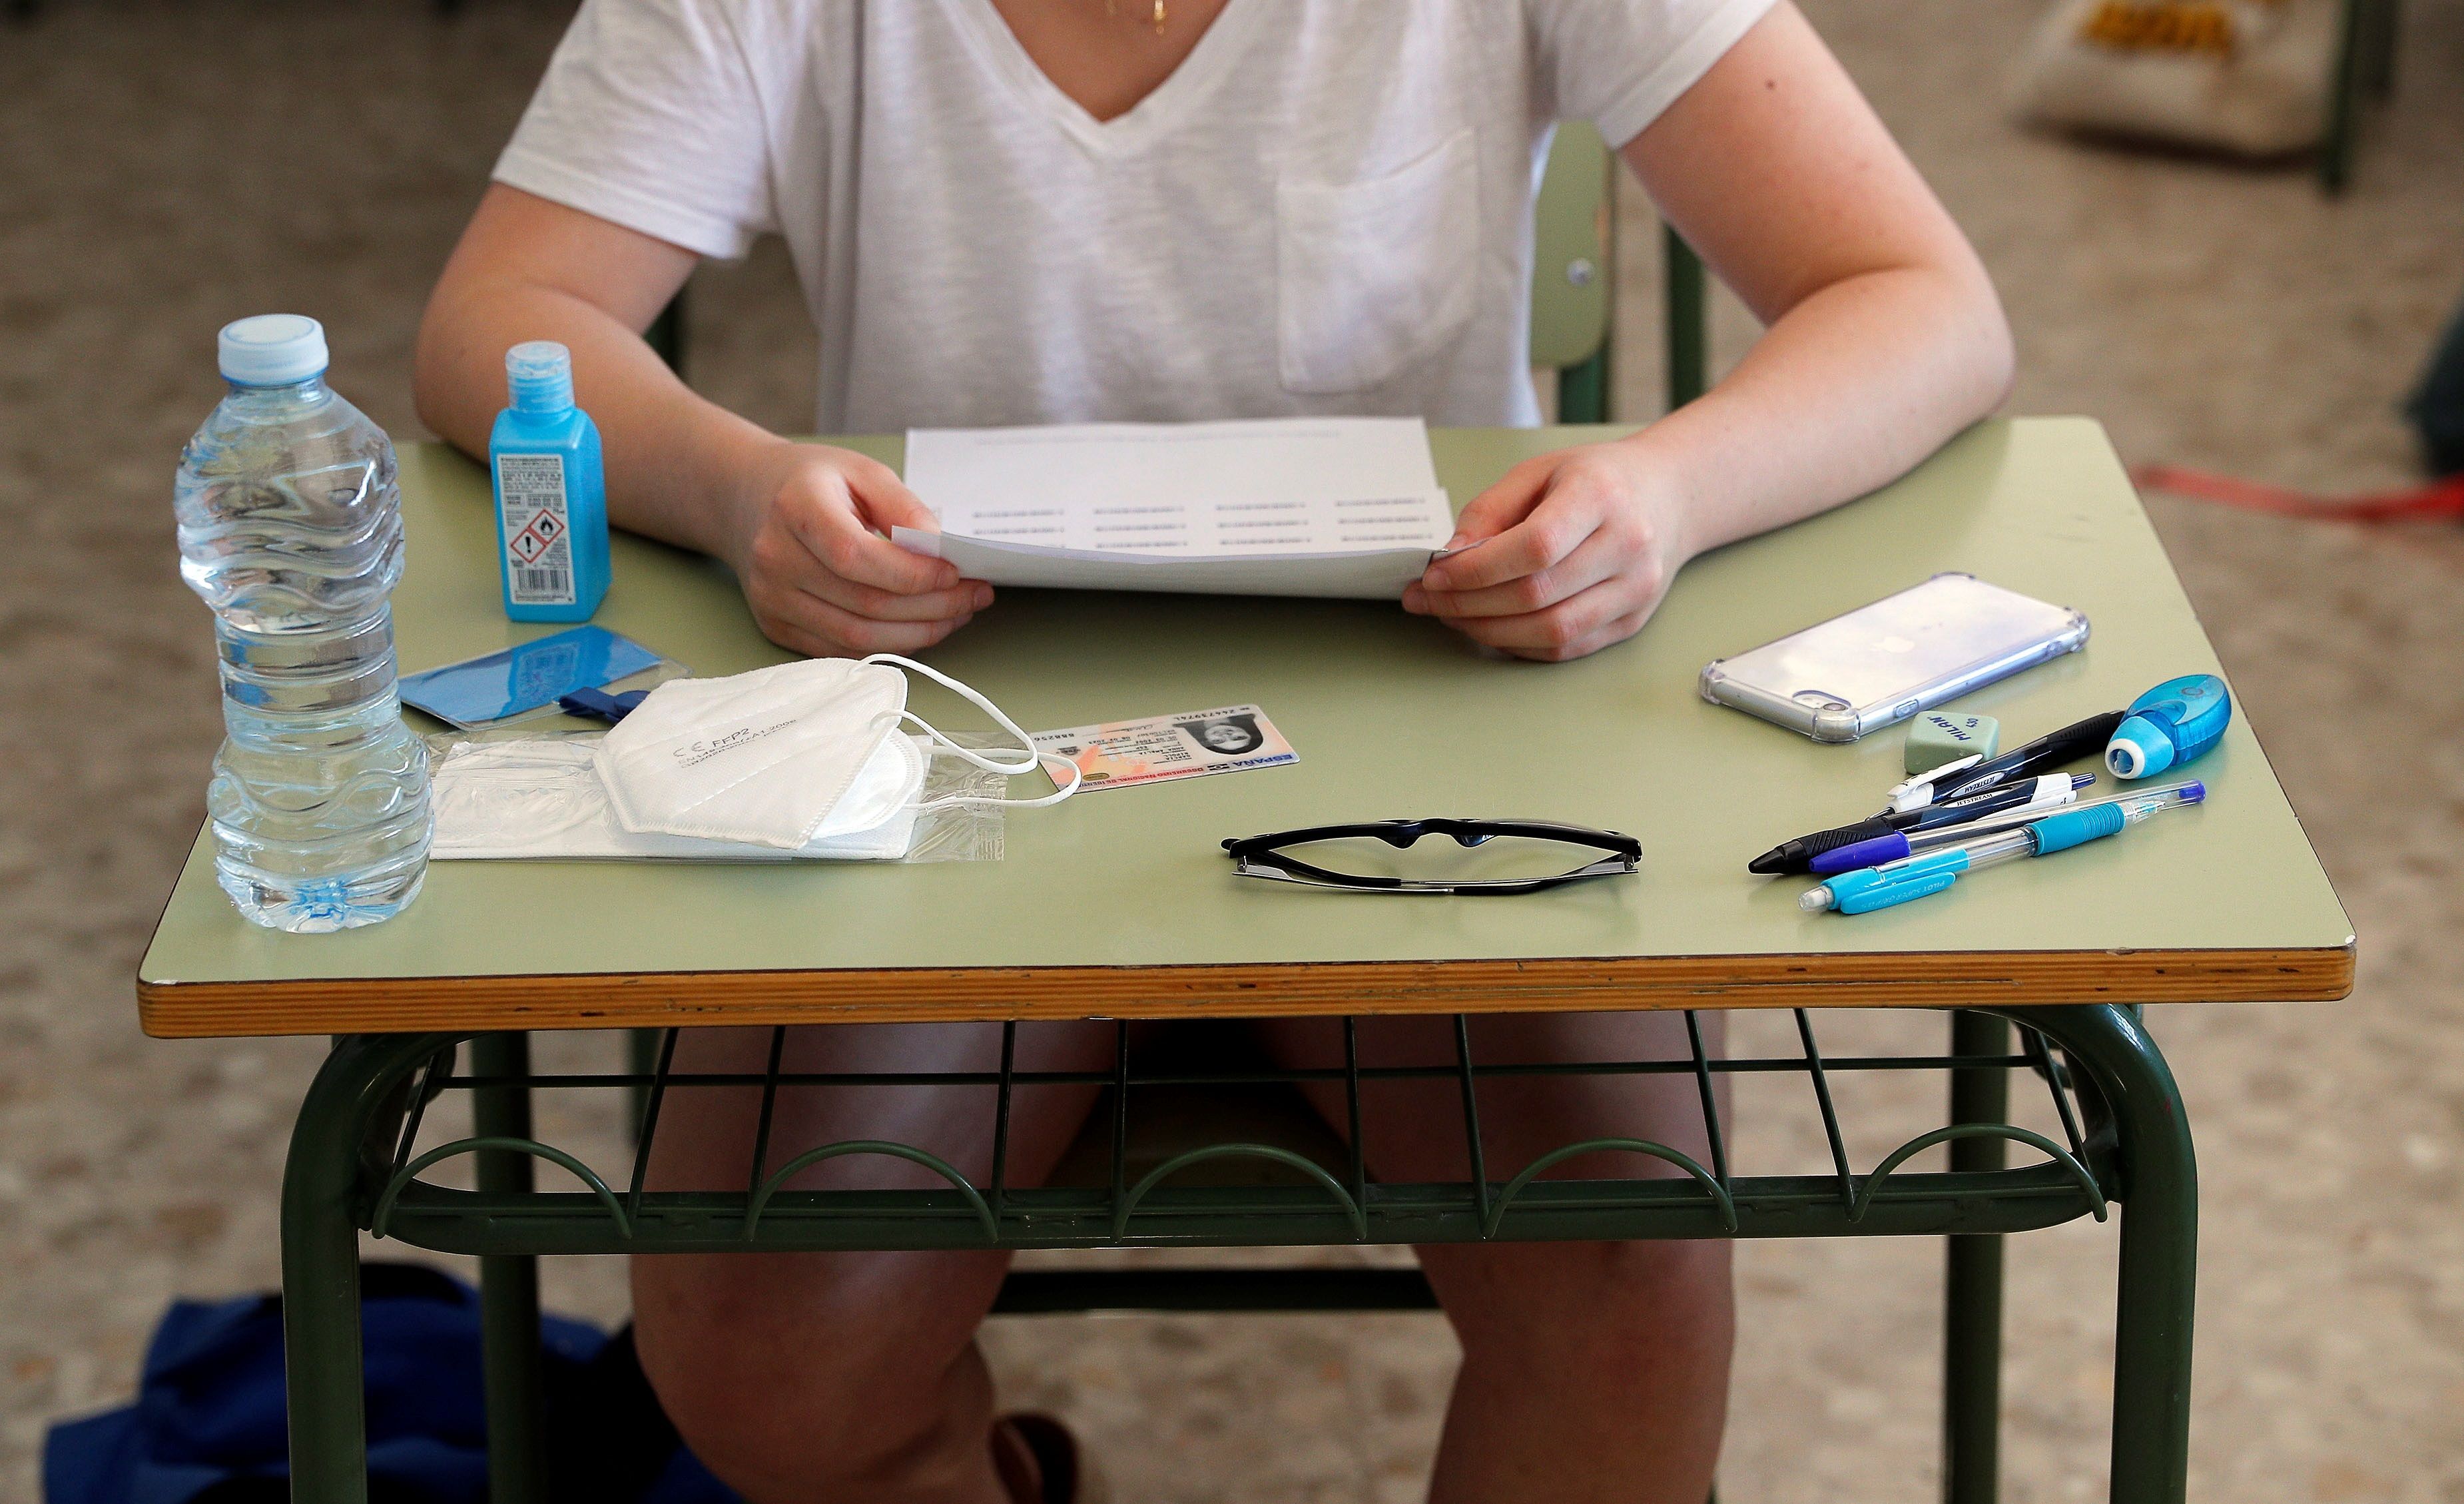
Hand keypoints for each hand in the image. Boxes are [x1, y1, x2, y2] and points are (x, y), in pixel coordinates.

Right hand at [724, 442, 991, 656]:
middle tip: (974, 596)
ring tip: (957, 614)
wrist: (747, 498)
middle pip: (865, 603)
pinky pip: (842, 650)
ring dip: (919, 633)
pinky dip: (889, 645)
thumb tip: (940, 550)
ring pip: (857, 638)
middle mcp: (775, 558)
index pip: (856, 557)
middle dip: (933, 607)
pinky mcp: (777, 625)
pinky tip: (921, 627)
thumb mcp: (862, 471)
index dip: (913, 573)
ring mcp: (773, 598)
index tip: (957, 573)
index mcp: (795, 509)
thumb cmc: (811, 482)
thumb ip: (904, 507)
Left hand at [1403, 443, 1692, 660]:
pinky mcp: (1633, 620)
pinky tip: (1492, 628)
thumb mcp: (1538, 472)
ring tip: (1454, 617)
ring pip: (1552, 630)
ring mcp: (1636, 588)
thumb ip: (1490, 510)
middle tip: (1429, 600)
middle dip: (1470, 604)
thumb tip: (1450, 557)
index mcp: (1601, 496)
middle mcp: (1627, 545)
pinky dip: (1520, 644)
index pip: (1534, 547)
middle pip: (1538, 594)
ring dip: (1490, 631)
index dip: (1477, 569)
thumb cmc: (1597, 479)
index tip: (1434, 574)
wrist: (1668, 496)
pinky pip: (1567, 647)